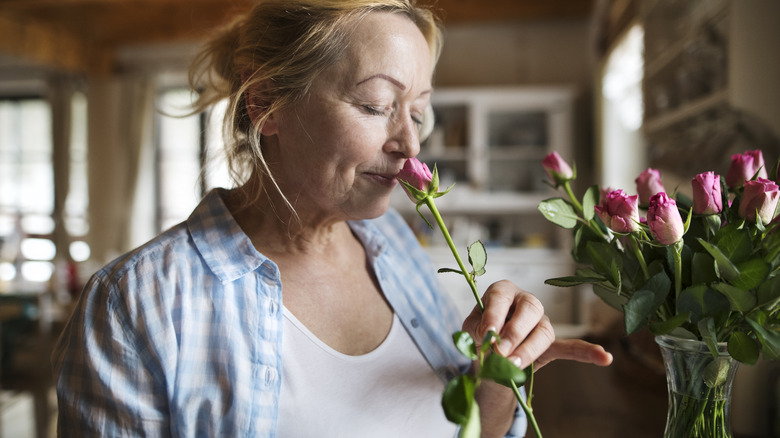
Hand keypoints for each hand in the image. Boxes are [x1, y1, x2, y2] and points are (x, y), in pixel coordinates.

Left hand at [461, 280, 612, 369]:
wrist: (488, 350)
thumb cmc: (480, 332)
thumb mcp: (470, 329)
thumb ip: (477, 332)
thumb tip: (489, 344)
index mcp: (503, 292)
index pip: (501, 296)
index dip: (493, 315)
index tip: (485, 334)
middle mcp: (526, 302)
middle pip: (529, 309)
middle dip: (514, 331)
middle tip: (500, 351)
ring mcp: (541, 322)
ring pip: (543, 331)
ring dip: (528, 349)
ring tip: (513, 366)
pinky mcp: (550, 343)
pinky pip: (570, 346)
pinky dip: (586, 353)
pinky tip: (604, 357)